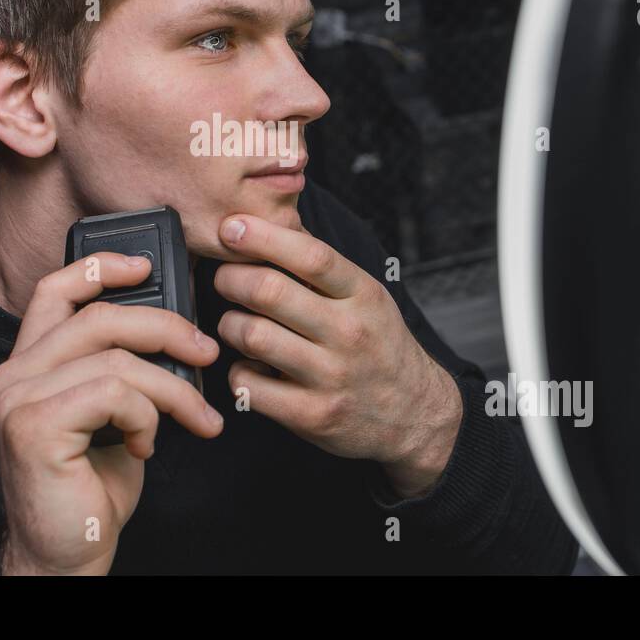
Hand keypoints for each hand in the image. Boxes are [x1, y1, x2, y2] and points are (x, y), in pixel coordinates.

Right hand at [0, 252, 223, 574]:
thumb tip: (175, 334)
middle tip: (206, 355)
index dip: (101, 267)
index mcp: (29, 364)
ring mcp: (18, 398)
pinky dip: (147, 417)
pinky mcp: (35, 426)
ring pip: (118, 359)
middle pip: (100, 317)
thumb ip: (121, 370)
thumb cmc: (88, 489)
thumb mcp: (110, 415)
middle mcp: (14, 375)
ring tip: (193, 419)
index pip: (55, 291)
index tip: (147, 266)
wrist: (65, 554)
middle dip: (167, 328)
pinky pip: (115, 393)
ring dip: (172, 389)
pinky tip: (145, 446)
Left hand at [214, 214, 463, 499]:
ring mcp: (331, 376)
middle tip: (224, 279)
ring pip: (252, 335)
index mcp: (362, 294)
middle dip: (231, 279)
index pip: (311, 256)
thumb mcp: (365, 296)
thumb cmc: (377, 344)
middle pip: (269, 291)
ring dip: (229, 325)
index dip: (263, 237)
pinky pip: (249, 385)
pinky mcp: (312, 415)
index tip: (231, 227)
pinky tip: (249, 366)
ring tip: (235, 324)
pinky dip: (237, 372)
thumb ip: (320, 266)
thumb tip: (266, 223)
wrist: (415, 414)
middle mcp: (349, 332)